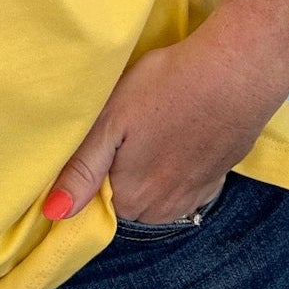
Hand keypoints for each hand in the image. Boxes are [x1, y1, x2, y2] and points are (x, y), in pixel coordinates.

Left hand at [41, 25, 283, 224]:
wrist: (235, 74)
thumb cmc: (166, 89)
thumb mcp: (109, 121)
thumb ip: (80, 170)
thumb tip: (53, 214)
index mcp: (131, 197)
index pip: (99, 199)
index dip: (96, 166)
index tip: (104, 135)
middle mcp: (164, 207)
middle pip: (129, 198)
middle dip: (124, 171)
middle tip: (128, 126)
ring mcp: (195, 194)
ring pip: (160, 194)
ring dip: (154, 170)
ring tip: (154, 128)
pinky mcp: (219, 176)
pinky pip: (189, 184)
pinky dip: (182, 165)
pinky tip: (182, 136)